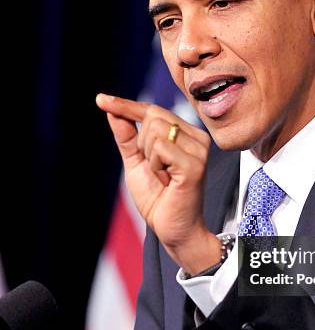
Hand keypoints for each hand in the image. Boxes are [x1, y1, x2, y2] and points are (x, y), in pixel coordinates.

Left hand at [96, 94, 220, 273]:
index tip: (100, 100)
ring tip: (163, 177)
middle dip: (141, 144)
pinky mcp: (194, 165)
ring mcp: (198, 150)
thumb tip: (112, 111)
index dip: (126, 105)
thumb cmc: (158, 199)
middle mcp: (197, 138)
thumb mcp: (136, 162)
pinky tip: (167, 181)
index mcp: (186, 135)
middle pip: (152, 116)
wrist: (172, 229)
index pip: (153, 110)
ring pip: (155, 130)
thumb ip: (127, 136)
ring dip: (148, 157)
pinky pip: (160, 148)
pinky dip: (155, 166)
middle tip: (155, 170)